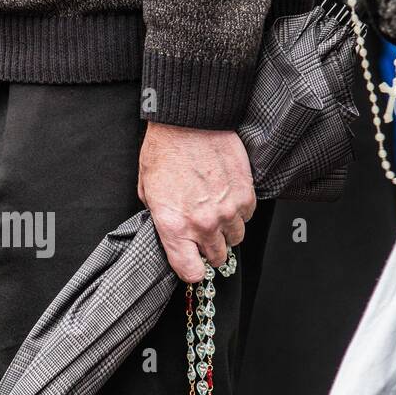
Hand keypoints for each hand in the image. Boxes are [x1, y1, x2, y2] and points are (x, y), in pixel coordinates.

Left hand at [138, 122, 255, 283]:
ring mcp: (228, 210)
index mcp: (175, 227)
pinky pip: (248, 216)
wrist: (189, 122)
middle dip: (210, 249)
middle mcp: (204, 224)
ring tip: (215, 212)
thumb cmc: (164, 151)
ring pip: (236, 238)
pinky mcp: (246, 194)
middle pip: (217, 258)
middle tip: (203, 234)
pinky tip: (226, 197)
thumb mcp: (148, 192)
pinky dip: (239, 211)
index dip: (191, 269)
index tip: (191, 263)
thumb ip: (161, 219)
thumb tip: (171, 233)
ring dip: (226, 230)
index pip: (191, 272)